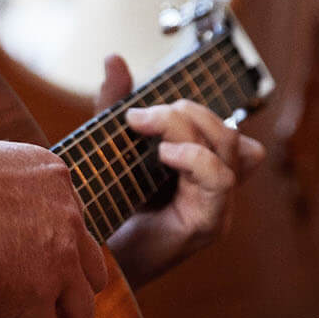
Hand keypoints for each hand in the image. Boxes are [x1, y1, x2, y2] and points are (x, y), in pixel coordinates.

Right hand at [0, 136, 108, 317]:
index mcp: (52, 179)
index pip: (68, 226)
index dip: (49, 256)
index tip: (21, 271)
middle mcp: (66, 218)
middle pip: (86, 272)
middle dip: (59, 296)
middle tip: (21, 310)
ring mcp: (57, 263)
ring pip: (78, 314)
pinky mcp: (35, 303)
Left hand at [95, 53, 264, 287]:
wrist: (89, 259)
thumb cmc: (105, 207)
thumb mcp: (111, 145)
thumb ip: (115, 104)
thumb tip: (114, 58)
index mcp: (201, 169)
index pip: (225, 127)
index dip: (194, 110)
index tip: (137, 111)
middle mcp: (216, 188)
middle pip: (228, 131)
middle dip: (186, 112)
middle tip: (139, 117)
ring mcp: (217, 206)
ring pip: (229, 148)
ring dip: (188, 128)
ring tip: (148, 133)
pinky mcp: (207, 224)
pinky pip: (219, 181)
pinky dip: (194, 158)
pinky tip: (164, 156)